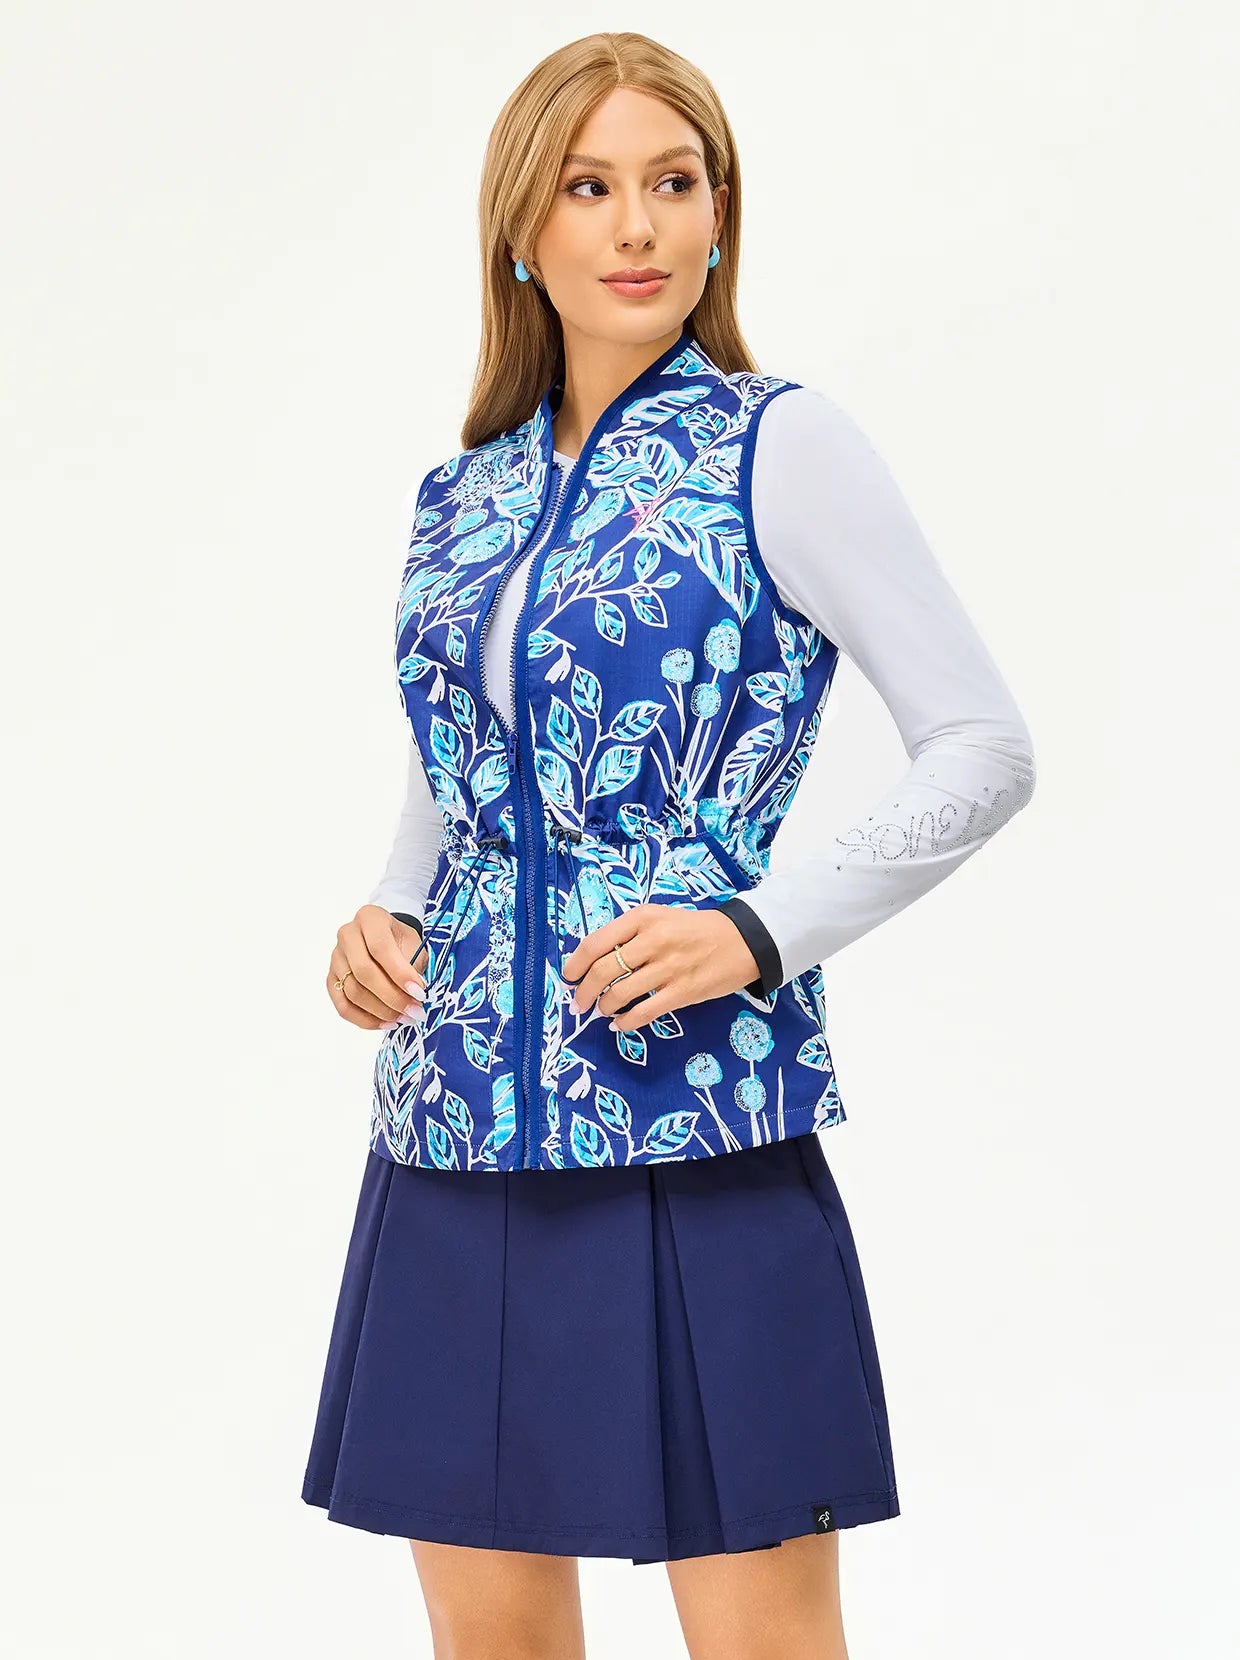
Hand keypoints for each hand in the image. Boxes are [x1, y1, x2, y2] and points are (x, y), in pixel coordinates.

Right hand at [327, 905, 428, 1030]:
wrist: (387, 939)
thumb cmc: (402, 941)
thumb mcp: (413, 944)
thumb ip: (412, 965)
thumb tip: (413, 995)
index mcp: (369, 918)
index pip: (380, 948)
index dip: (400, 973)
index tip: (420, 992)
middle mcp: (347, 935)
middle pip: (364, 972)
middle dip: (392, 997)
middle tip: (414, 1011)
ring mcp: (335, 957)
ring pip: (353, 991)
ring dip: (381, 1011)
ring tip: (404, 1018)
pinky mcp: (331, 978)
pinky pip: (343, 1006)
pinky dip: (365, 1019)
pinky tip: (385, 1023)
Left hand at [561, 904, 760, 1032]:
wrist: (742, 940)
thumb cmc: (695, 929)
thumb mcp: (660, 918)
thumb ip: (630, 935)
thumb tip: (594, 961)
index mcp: (643, 918)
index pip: (595, 942)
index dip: (575, 964)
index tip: (568, 976)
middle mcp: (653, 940)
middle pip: (602, 971)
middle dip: (583, 992)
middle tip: (578, 1003)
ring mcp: (669, 967)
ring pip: (620, 993)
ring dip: (603, 1007)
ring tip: (601, 1011)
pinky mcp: (683, 991)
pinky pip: (644, 1012)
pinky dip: (625, 1022)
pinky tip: (619, 1024)